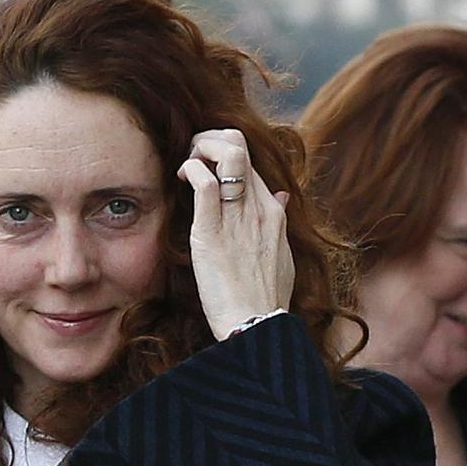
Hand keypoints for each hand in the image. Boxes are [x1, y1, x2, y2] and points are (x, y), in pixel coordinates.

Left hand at [177, 128, 293, 340]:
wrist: (257, 326)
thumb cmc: (265, 299)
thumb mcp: (282, 256)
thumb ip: (279, 225)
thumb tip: (282, 197)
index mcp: (273, 213)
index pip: (251, 160)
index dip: (225, 152)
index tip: (207, 166)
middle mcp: (259, 207)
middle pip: (240, 146)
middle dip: (210, 139)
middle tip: (194, 155)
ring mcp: (238, 217)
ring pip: (227, 153)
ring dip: (200, 147)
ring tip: (188, 164)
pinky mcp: (212, 232)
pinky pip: (204, 182)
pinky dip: (191, 169)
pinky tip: (183, 178)